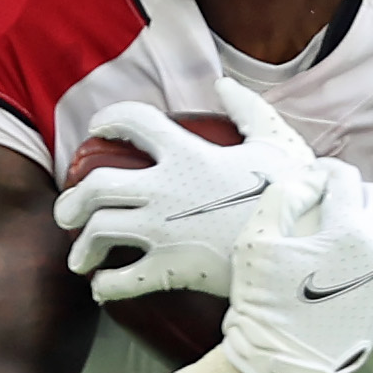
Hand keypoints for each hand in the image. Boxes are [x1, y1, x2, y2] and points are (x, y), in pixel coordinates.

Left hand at [58, 76, 318, 301]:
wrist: (304, 247)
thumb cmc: (293, 193)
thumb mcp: (277, 142)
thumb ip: (249, 109)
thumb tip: (224, 85)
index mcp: (186, 153)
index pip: (132, 121)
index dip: (109, 119)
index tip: (97, 129)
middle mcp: (164, 190)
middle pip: (96, 187)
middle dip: (73, 200)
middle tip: (68, 212)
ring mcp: (163, 231)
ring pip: (99, 232)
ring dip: (82, 246)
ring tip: (80, 257)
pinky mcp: (171, 270)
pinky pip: (122, 281)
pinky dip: (105, 286)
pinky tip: (101, 287)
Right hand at [222, 160, 372, 372]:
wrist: (282, 362)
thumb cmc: (264, 301)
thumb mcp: (258, 239)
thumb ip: (285, 195)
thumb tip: (313, 177)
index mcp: (348, 230)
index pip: (347, 178)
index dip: (325, 172)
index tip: (313, 179)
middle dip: (353, 194)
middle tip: (329, 204)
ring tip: (348, 230)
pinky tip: (367, 257)